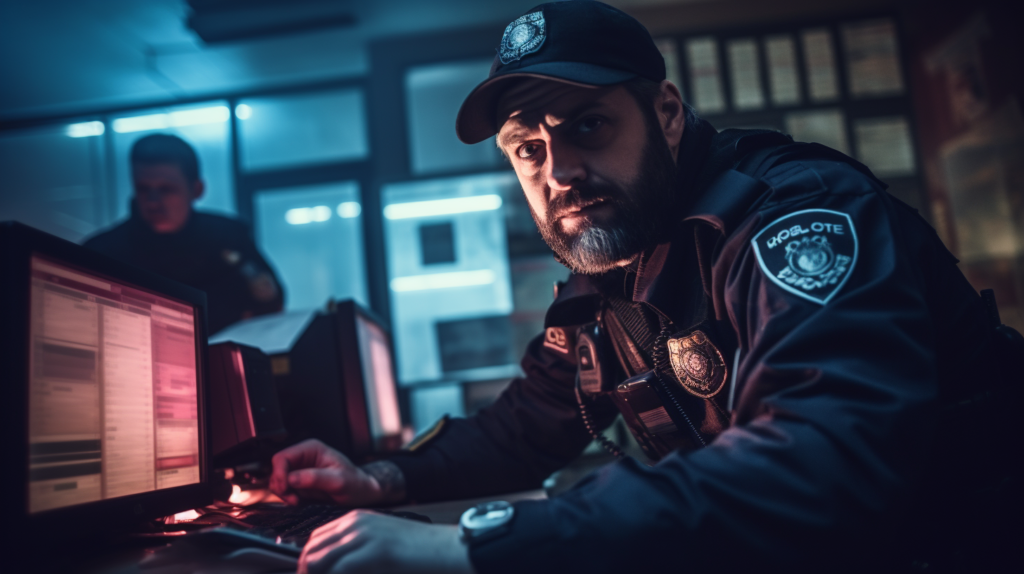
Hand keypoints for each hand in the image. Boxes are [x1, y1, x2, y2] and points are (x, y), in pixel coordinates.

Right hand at [270, 439, 385, 506]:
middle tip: (294, 499)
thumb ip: (315, 478)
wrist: (361, 494)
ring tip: (298, 501)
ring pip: (278, 480)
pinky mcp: (300, 483)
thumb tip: (291, 479)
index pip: (282, 457)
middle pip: (276, 469)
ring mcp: (300, 470)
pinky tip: (300, 501)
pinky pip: (284, 490)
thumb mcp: (338, 481)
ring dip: (284, 493)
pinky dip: (287, 497)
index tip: (286, 488)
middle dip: (281, 485)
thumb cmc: (355, 483)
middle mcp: (303, 457)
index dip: (279, 474)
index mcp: (311, 449)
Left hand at [299, 510, 474, 573]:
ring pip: (318, 560)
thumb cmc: (418, 551)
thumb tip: (333, 567)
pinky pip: (339, 570)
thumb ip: (356, 551)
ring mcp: (364, 534)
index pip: (316, 539)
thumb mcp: (380, 544)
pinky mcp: (375, 550)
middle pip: (312, 549)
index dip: (307, 562)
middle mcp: (356, 522)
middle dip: (306, 570)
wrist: (447, 548)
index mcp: (357, 519)